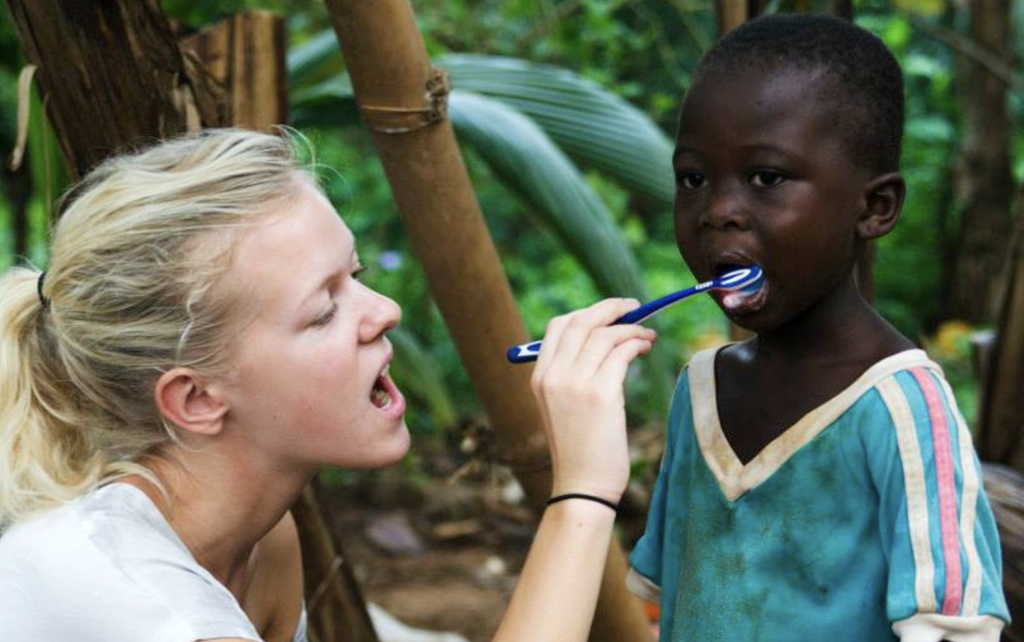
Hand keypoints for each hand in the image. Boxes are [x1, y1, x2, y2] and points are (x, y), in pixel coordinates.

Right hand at [530, 298, 656, 503]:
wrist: (582, 486)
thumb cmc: (579, 450)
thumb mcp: (562, 408)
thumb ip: (573, 375)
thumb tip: (606, 341)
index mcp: (540, 377)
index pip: (559, 327)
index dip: (588, 313)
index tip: (610, 314)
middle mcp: (553, 376)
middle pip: (582, 321)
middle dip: (611, 308)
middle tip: (634, 308)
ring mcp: (575, 384)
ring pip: (606, 334)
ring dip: (632, 328)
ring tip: (647, 337)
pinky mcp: (600, 394)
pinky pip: (622, 352)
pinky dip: (637, 343)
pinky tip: (645, 348)